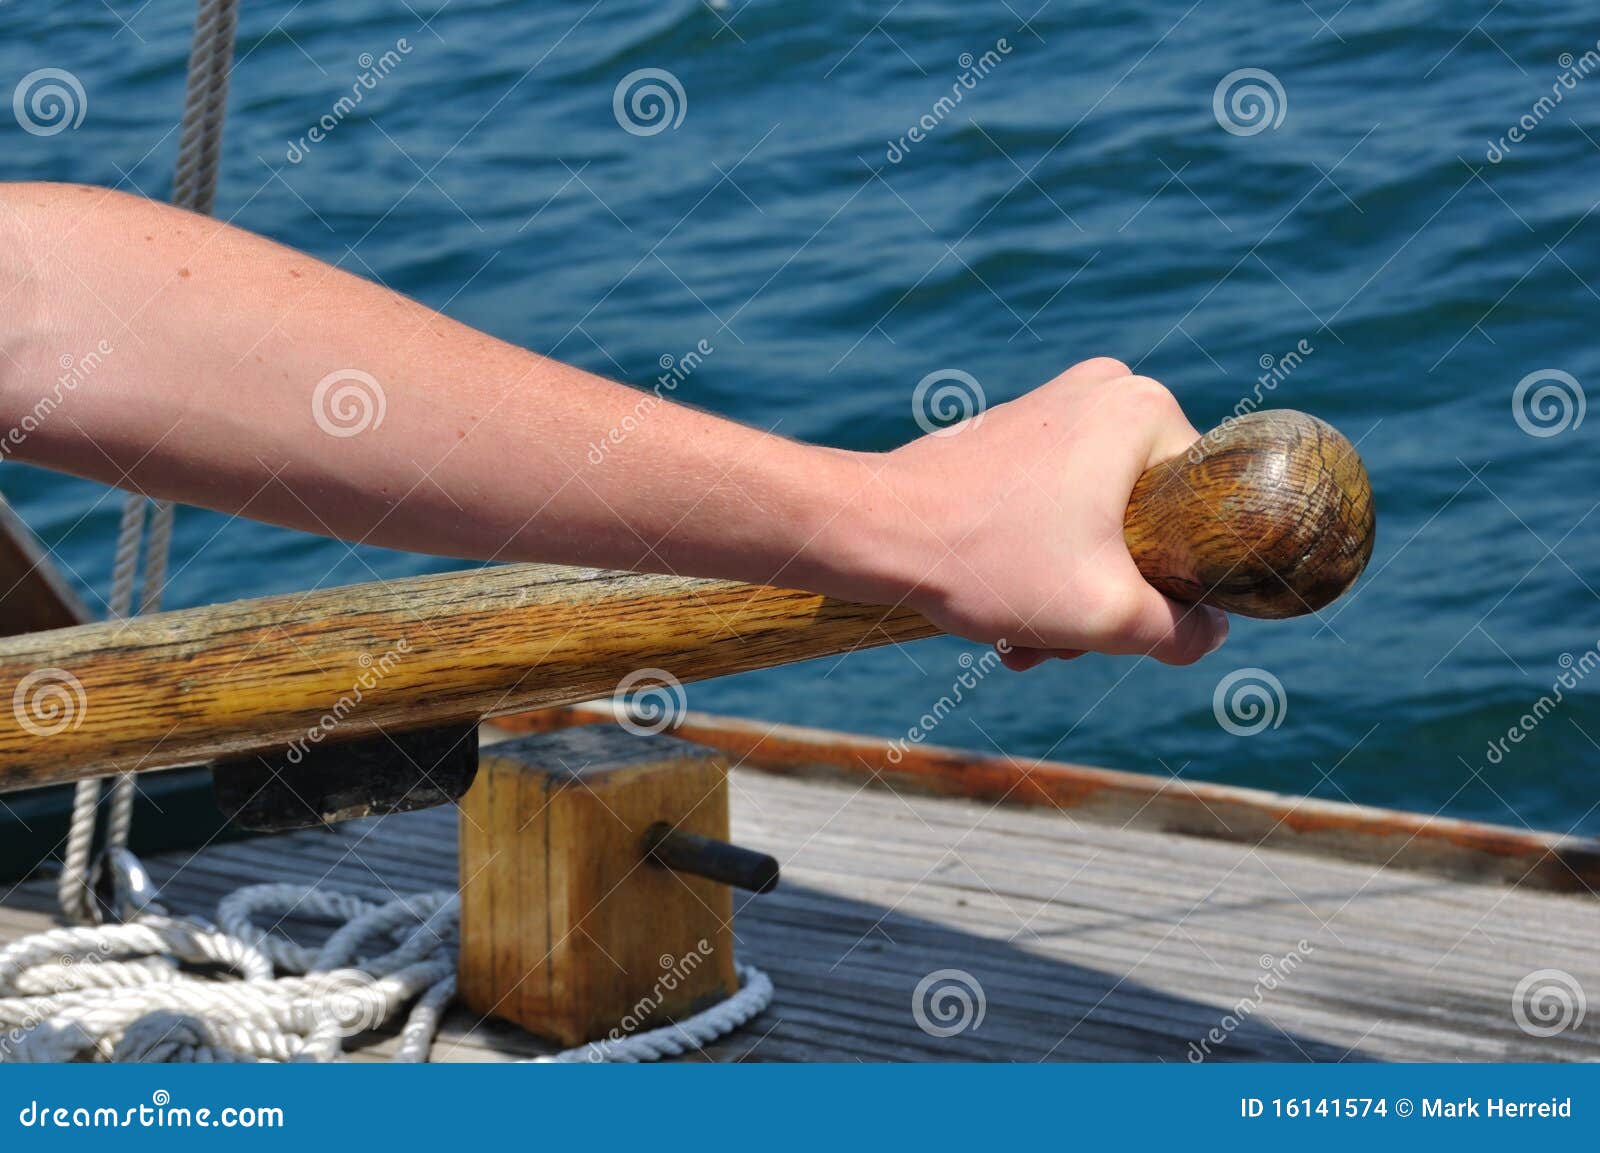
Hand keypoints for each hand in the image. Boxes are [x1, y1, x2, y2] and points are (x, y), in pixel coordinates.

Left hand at [867, 358, 1228, 669]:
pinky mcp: (1014, 434)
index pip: (1206, 507)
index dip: (1181, 576)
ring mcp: (1055, 407)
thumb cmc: (988, 561)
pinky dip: (1037, 565)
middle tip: (1066, 641)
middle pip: (1146, 522)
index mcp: (1146, 409)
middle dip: (1108, 594)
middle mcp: (1105, 390)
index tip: (1131, 615)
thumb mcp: (1106, 615)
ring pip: (1097, 525)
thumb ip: (1181, 632)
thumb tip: (1212, 632)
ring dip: (1069, 593)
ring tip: (1025, 640)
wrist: (873, 532)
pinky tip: (1002, 615)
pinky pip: (1054, 509)